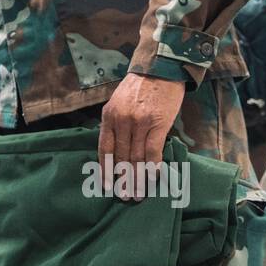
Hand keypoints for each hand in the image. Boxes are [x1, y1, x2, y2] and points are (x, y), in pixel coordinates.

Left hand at [98, 73, 185, 199]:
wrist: (160, 68)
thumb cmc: (140, 88)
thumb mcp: (119, 102)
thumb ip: (116, 123)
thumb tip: (117, 150)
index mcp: (109, 116)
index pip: (104, 148)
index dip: (105, 170)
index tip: (106, 186)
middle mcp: (121, 120)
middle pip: (120, 157)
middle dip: (122, 179)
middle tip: (125, 197)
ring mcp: (138, 122)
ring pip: (136, 157)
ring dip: (137, 179)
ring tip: (137, 195)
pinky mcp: (157, 123)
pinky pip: (153, 151)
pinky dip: (152, 167)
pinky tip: (152, 179)